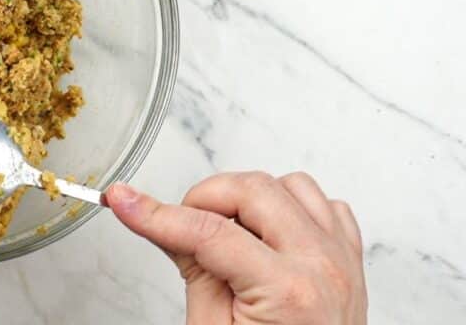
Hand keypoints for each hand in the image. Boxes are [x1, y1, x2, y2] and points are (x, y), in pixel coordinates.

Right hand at [107, 172, 366, 324]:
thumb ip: (192, 268)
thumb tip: (162, 223)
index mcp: (288, 292)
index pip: (208, 231)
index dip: (158, 213)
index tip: (125, 201)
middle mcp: (322, 267)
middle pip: (253, 190)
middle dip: (205, 197)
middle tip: (179, 221)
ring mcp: (342, 259)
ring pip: (291, 185)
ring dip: (252, 198)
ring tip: (226, 229)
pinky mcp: (350, 258)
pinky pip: (324, 205)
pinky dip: (292, 206)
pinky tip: (268, 231)